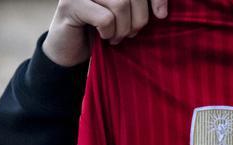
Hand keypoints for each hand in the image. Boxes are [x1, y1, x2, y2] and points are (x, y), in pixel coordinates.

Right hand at [44, 0, 168, 66]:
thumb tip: (162, 12)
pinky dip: (108, 32)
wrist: (70, 51)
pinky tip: (103, 37)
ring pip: (120, 4)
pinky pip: (105, 18)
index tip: (162, 15)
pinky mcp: (70, 4)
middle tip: (131, 34)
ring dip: (122, 28)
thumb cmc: (101, 32)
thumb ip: (137, 7)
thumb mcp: (125, 17)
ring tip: (116, 37)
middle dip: (138, 18)